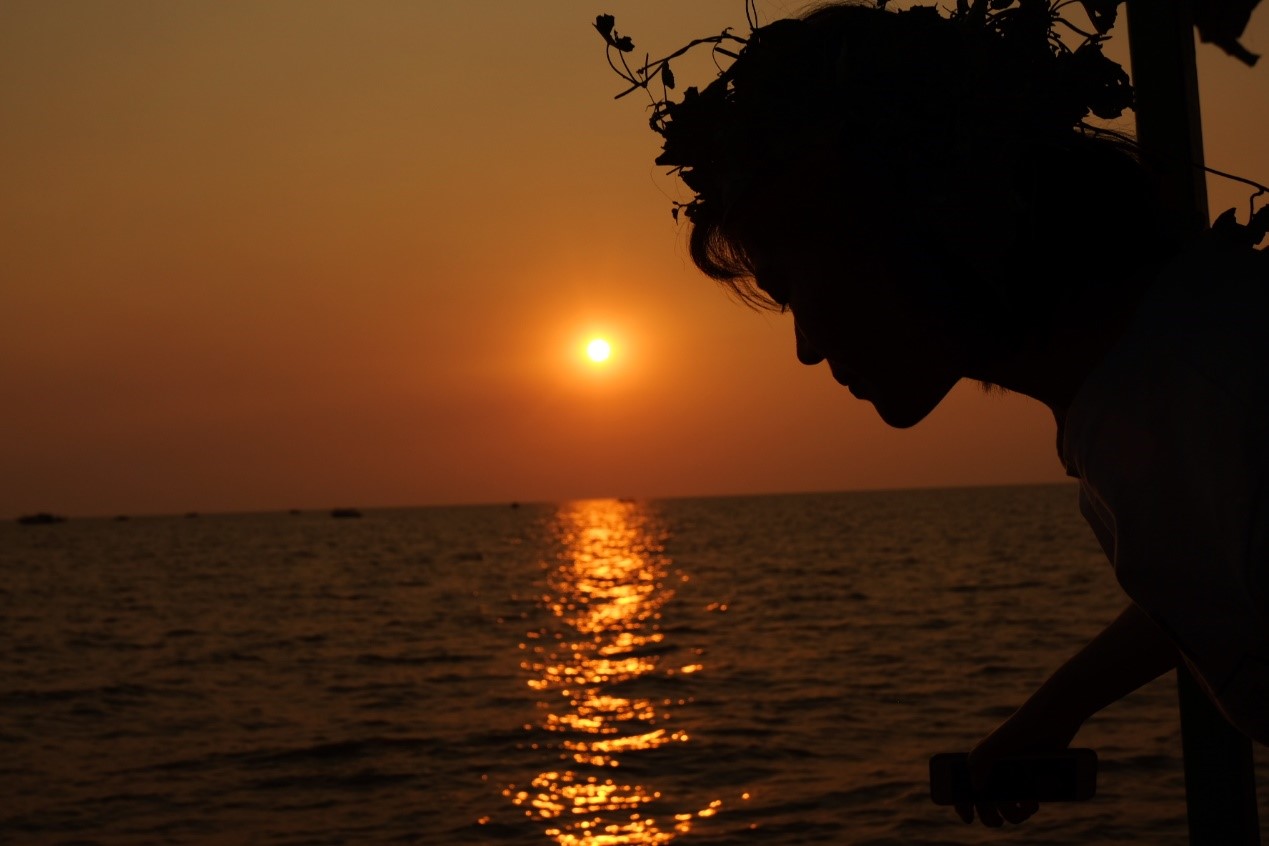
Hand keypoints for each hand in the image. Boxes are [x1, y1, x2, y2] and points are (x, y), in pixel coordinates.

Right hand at [954, 702, 1080, 826]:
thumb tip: (977, 791)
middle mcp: (994, 773)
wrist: (1050, 723)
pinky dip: (1028, 809)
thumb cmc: (1019, 729)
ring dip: (1013, 816)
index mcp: (980, 764)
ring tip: (1022, 810)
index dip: (961, 805)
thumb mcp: (995, 744)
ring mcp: (1013, 779)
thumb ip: (980, 763)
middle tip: (997, 819)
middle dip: (989, 816)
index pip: (962, 788)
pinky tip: (1032, 803)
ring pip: (1007, 810)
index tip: (968, 817)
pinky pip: (1025, 805)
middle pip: (984, 805)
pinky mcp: (1031, 783)